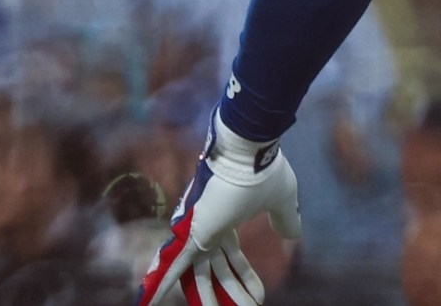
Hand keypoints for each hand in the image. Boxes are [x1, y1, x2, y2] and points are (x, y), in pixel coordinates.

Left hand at [137, 116, 300, 305]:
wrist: (248, 150)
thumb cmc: (263, 171)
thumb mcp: (282, 202)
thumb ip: (285, 220)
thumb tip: (292, 235)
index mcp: (228, 221)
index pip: (233, 260)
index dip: (246, 280)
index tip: (259, 297)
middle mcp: (210, 228)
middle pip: (217, 273)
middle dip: (230, 296)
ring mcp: (199, 232)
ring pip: (201, 278)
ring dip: (208, 301)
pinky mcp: (191, 235)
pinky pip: (172, 268)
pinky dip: (159, 286)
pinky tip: (147, 304)